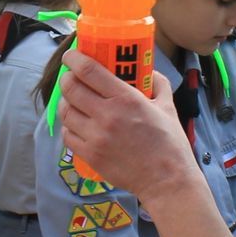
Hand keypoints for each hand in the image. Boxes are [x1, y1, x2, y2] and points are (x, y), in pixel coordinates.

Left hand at [57, 50, 198, 202]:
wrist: (166, 180)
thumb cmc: (170, 144)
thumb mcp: (168, 107)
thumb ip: (158, 85)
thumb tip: (150, 71)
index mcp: (126, 99)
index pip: (89, 71)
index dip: (74, 59)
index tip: (71, 56)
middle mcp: (107, 115)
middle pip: (71, 88)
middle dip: (67, 79)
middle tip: (71, 78)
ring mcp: (96, 137)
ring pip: (66, 112)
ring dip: (66, 103)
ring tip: (73, 101)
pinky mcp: (91, 155)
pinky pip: (68, 135)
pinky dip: (69, 127)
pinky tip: (77, 125)